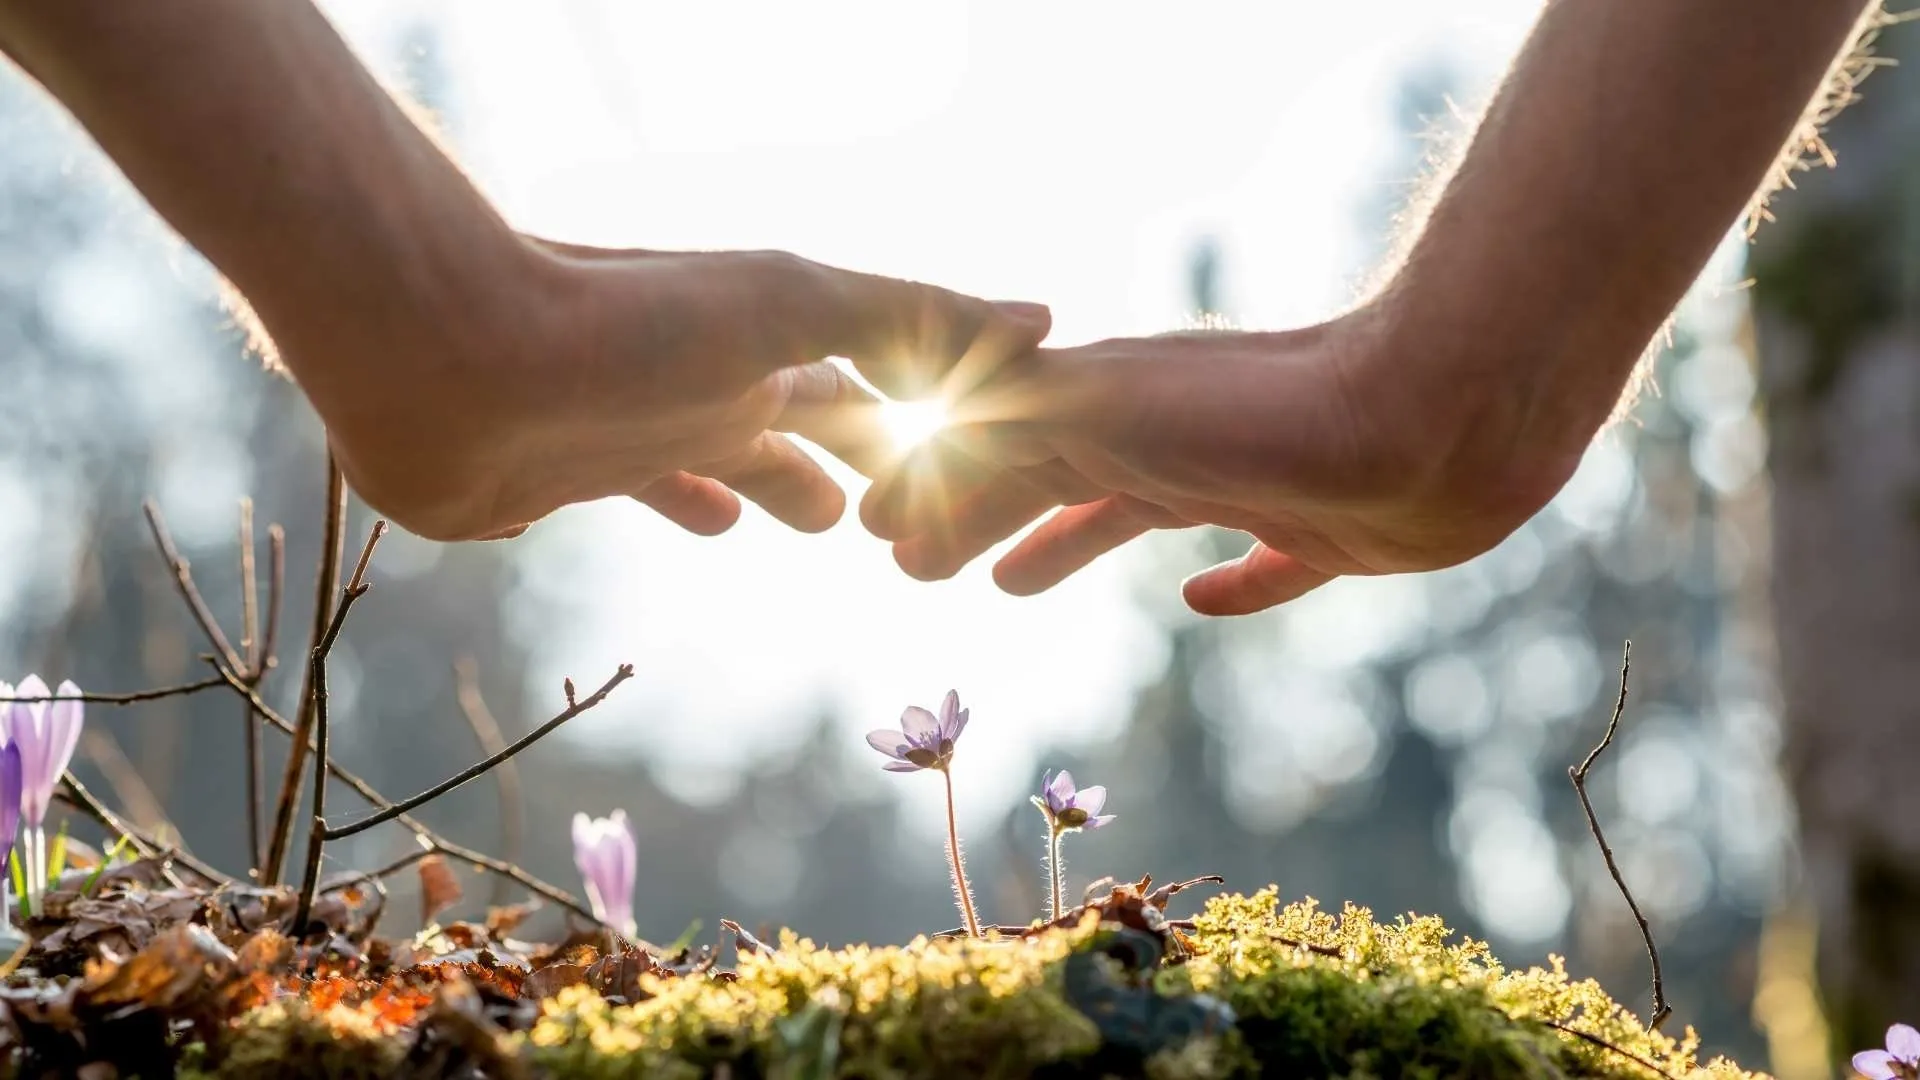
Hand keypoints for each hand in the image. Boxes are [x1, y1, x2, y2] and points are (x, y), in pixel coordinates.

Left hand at [295, 237, 1048, 540]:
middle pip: (812, 418)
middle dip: (864, 455)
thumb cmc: (623, 325)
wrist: (443, 352)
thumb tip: (1043, 318)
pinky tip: (711, 522)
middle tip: (910, 508)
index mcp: (770, 341)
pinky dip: (696, 504)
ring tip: (824, 519)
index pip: (876, 377)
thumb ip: (908, 315)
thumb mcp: (786, 306)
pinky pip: (654, 491)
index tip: (985, 452)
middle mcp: (714, 377)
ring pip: (738, 456)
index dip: (932, 414)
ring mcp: (645, 425)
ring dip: (783, 481)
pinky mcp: (573, 476)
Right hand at [865, 306, 1581, 614]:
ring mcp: (1247, 480)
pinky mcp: (1328, 532)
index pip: (993, 453)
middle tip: (920, 565)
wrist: (1437, 412)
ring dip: (1064, 543)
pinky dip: (1227, 584)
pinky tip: (1204, 601)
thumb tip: (916, 457)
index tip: (879, 536)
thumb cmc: (1260, 415)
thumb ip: (1008, 430)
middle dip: (980, 514)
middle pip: (1048, 480)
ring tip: (1012, 583)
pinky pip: (1260, 564)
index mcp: (1109, 409)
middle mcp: (1169, 436)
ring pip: (1130, 515)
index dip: (933, 493)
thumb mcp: (1103, 413)